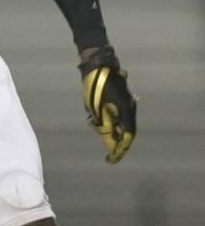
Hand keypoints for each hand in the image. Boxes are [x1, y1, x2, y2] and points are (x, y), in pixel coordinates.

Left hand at [79, 46, 135, 162]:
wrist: (97, 65)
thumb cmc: (95, 87)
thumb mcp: (96, 109)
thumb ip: (104, 125)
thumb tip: (110, 142)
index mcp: (126, 112)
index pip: (126, 136)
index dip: (120, 150)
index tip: (112, 160)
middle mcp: (129, 108)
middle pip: (126, 131)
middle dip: (116, 142)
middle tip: (107, 152)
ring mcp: (126, 102)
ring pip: (122, 123)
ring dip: (112, 131)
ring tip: (98, 131)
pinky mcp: (120, 98)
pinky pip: (118, 115)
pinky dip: (111, 122)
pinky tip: (98, 121)